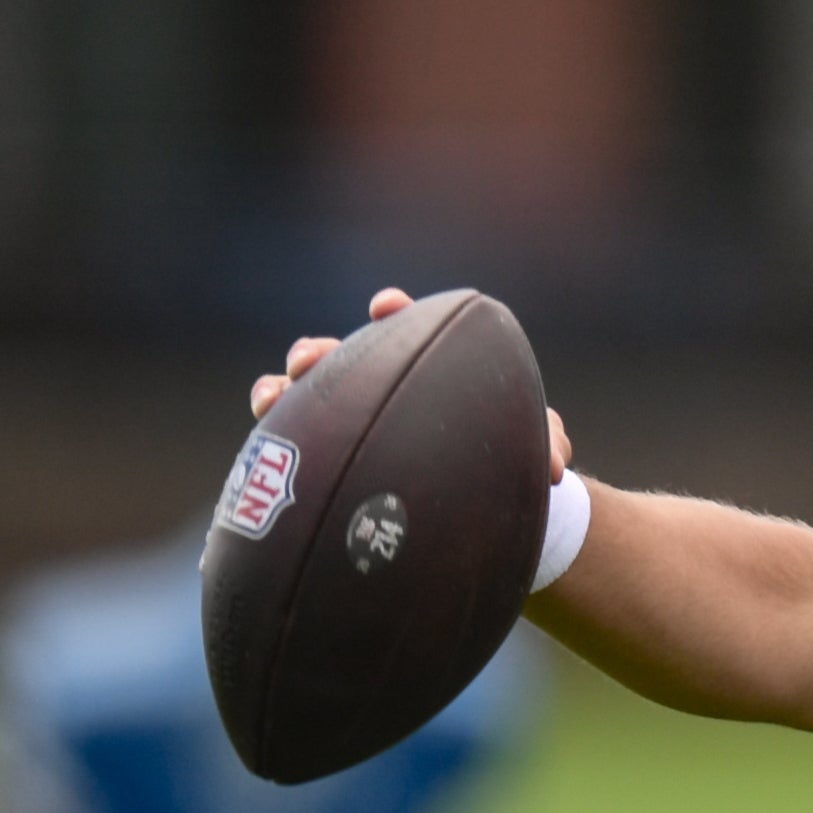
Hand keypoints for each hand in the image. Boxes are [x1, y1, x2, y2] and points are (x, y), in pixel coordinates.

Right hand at [250, 287, 572, 481]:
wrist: (484, 507)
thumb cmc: (506, 458)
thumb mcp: (532, 448)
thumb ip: (545, 442)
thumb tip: (552, 466)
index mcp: (423, 369)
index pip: (403, 330)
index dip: (392, 314)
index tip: (386, 305)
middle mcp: (376, 389)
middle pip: (334, 361)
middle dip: (317, 353)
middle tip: (311, 360)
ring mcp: (346, 424)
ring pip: (298, 402)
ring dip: (278, 391)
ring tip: (272, 396)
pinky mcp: (327, 465)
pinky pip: (290, 456)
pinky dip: (271, 453)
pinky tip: (259, 466)